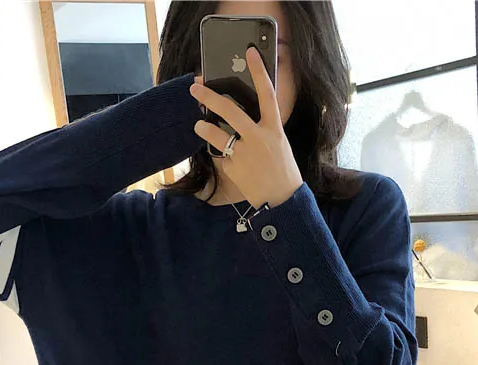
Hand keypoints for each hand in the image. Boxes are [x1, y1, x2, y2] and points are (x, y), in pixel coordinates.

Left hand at [189, 47, 302, 208]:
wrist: (282, 199)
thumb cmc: (281, 169)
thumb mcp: (278, 143)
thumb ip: (262, 128)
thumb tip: (239, 115)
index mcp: (274, 128)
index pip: (267, 94)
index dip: (259, 71)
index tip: (250, 53)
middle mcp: (260, 137)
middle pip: (230, 110)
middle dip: (209, 97)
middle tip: (195, 88)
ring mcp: (246, 153)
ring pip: (217, 135)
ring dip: (203, 128)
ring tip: (198, 124)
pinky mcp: (235, 168)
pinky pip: (222, 156)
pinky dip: (222, 156)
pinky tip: (228, 160)